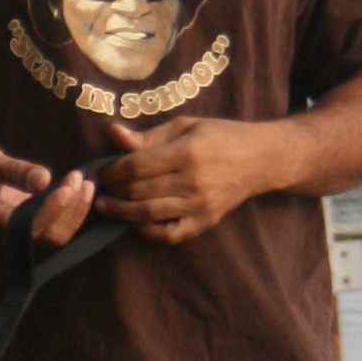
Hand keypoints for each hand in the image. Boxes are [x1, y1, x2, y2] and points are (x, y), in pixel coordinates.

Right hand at [0, 143, 96, 249]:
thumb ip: (13, 170)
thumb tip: (44, 179)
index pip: (29, 226)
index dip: (52, 210)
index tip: (67, 186)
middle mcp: (7, 235)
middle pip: (48, 237)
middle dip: (69, 210)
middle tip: (79, 179)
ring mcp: (20, 235)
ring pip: (58, 236)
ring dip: (77, 211)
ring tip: (86, 182)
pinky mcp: (31, 229)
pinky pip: (58, 229)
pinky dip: (74, 211)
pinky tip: (83, 188)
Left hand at [89, 116, 276, 245]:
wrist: (262, 159)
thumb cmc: (221, 136)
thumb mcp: (186, 126)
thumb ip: (149, 135)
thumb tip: (113, 133)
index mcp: (187, 152)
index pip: (136, 166)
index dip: (112, 170)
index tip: (101, 170)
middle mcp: (193, 182)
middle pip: (138, 191)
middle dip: (112, 191)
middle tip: (99, 187)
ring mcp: (200, 205)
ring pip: (148, 215)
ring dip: (120, 212)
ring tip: (105, 206)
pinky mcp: (206, 222)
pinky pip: (169, 234)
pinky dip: (147, 231)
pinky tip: (134, 222)